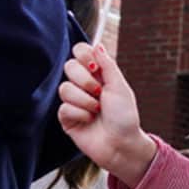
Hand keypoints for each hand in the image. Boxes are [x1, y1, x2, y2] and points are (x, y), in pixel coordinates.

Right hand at [58, 42, 158, 185]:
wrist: (121, 144)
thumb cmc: (125, 116)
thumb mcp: (119, 86)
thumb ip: (107, 65)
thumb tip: (97, 44)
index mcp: (98, 74)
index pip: (79, 52)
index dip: (82, 55)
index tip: (94, 66)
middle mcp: (84, 85)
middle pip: (69, 67)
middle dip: (85, 80)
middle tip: (99, 93)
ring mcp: (74, 101)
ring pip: (64, 88)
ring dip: (84, 100)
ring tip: (96, 110)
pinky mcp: (66, 117)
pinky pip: (63, 108)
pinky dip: (79, 114)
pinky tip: (88, 120)